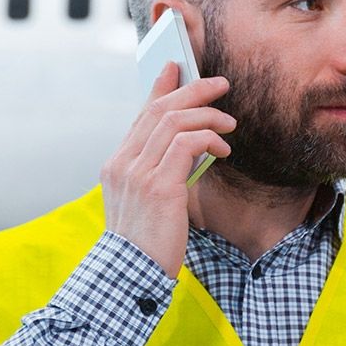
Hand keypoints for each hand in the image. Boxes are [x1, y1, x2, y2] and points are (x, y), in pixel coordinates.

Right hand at [101, 61, 233, 274]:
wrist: (127, 277)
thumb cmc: (143, 245)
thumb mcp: (145, 203)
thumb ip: (157, 174)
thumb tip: (188, 151)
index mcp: (117, 165)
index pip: (141, 115)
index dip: (161, 87)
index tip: (177, 67)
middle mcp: (123, 163)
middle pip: (159, 110)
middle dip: (193, 90)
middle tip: (219, 84)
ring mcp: (138, 173)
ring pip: (175, 121)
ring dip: (208, 115)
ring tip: (229, 123)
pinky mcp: (159, 186)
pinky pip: (188, 144)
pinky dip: (209, 139)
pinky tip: (223, 149)